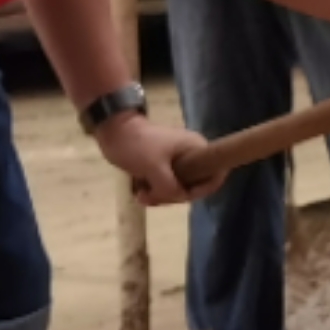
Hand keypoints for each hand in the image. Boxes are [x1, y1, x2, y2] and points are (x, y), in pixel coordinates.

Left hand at [95, 112, 218, 205]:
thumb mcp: (154, 167)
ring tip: (141, 196)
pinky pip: (167, 185)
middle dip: (174, 196)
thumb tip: (180, 198)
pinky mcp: (164, 166)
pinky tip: (140, 193)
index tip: (182, 196)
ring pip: (179, 188)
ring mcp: (178, 161)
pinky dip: (155, 192)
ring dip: (161, 196)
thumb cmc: (136, 144)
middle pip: (195, 186)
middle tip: (152, 197)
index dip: (203, 190)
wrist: (112, 131)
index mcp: (197, 149)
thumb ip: (170, 186)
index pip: (216, 174)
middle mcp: (192, 155)